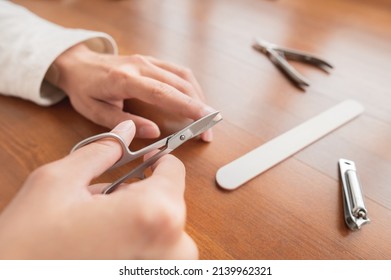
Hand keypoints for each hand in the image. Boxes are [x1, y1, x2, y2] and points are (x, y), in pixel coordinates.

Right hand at [0, 121, 197, 258]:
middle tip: (106, 199)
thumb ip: (102, 150)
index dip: (156, 159)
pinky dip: (139, 239)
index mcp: (154, 213)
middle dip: (141, 192)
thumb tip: (126, 130)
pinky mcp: (155, 279)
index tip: (143, 158)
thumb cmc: (30, 246)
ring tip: (101, 224)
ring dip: (138, 217)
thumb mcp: (60, 182)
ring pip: (165, 226)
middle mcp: (171, 246)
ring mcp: (164, 269)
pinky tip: (107, 242)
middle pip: (170, 199)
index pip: (174, 170)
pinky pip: (159, 250)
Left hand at [49, 43, 213, 140]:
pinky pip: (178, 71)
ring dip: (198, 97)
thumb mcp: (95, 112)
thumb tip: (153, 133)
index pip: (161, 92)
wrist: (78, 63)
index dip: (186, 106)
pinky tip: (195, 100)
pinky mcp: (152, 61)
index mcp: (124, 80)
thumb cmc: (85, 89)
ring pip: (182, 76)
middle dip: (198, 107)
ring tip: (205, 118)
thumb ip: (123, 124)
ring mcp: (148, 61)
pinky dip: (191, 87)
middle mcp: (140, 66)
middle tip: (209, 129)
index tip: (204, 120)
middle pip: (178, 84)